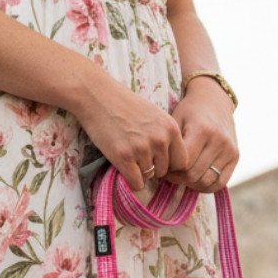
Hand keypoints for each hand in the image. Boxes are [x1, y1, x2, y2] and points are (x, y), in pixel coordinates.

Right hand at [75, 73, 189, 192]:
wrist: (95, 94)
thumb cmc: (124, 105)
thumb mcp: (154, 115)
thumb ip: (166, 136)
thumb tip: (175, 165)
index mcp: (171, 128)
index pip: (182, 162)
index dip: (170, 163)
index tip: (158, 158)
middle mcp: (160, 139)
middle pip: (164, 171)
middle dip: (152, 167)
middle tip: (136, 151)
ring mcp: (142, 149)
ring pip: (148, 176)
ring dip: (138, 169)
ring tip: (126, 149)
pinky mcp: (124, 157)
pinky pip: (137, 183)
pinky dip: (130, 179)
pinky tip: (122, 163)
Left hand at [168, 80, 237, 192]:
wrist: (214, 100)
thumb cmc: (189, 111)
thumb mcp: (176, 120)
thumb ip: (172, 145)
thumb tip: (163, 169)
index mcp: (202, 130)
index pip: (184, 163)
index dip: (171, 170)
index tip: (164, 167)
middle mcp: (219, 141)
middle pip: (194, 174)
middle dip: (179, 177)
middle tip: (171, 174)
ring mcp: (229, 150)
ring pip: (206, 182)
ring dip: (192, 184)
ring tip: (183, 177)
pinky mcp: (235, 157)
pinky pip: (220, 183)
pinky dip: (206, 186)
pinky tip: (196, 181)